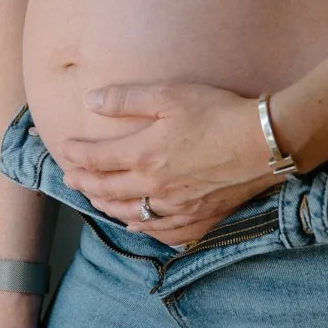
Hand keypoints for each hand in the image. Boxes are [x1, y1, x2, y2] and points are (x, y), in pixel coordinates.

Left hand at [52, 82, 275, 248]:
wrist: (262, 143)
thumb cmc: (217, 112)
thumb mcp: (168, 95)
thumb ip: (126, 100)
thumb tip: (91, 101)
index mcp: (143, 155)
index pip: (97, 160)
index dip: (76, 155)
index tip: (65, 150)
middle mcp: (153, 187)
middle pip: (107, 190)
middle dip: (84, 183)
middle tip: (70, 179)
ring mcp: (175, 207)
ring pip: (130, 215)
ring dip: (106, 207)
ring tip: (94, 199)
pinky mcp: (198, 218)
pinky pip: (161, 232)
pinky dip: (142, 230)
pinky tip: (135, 226)